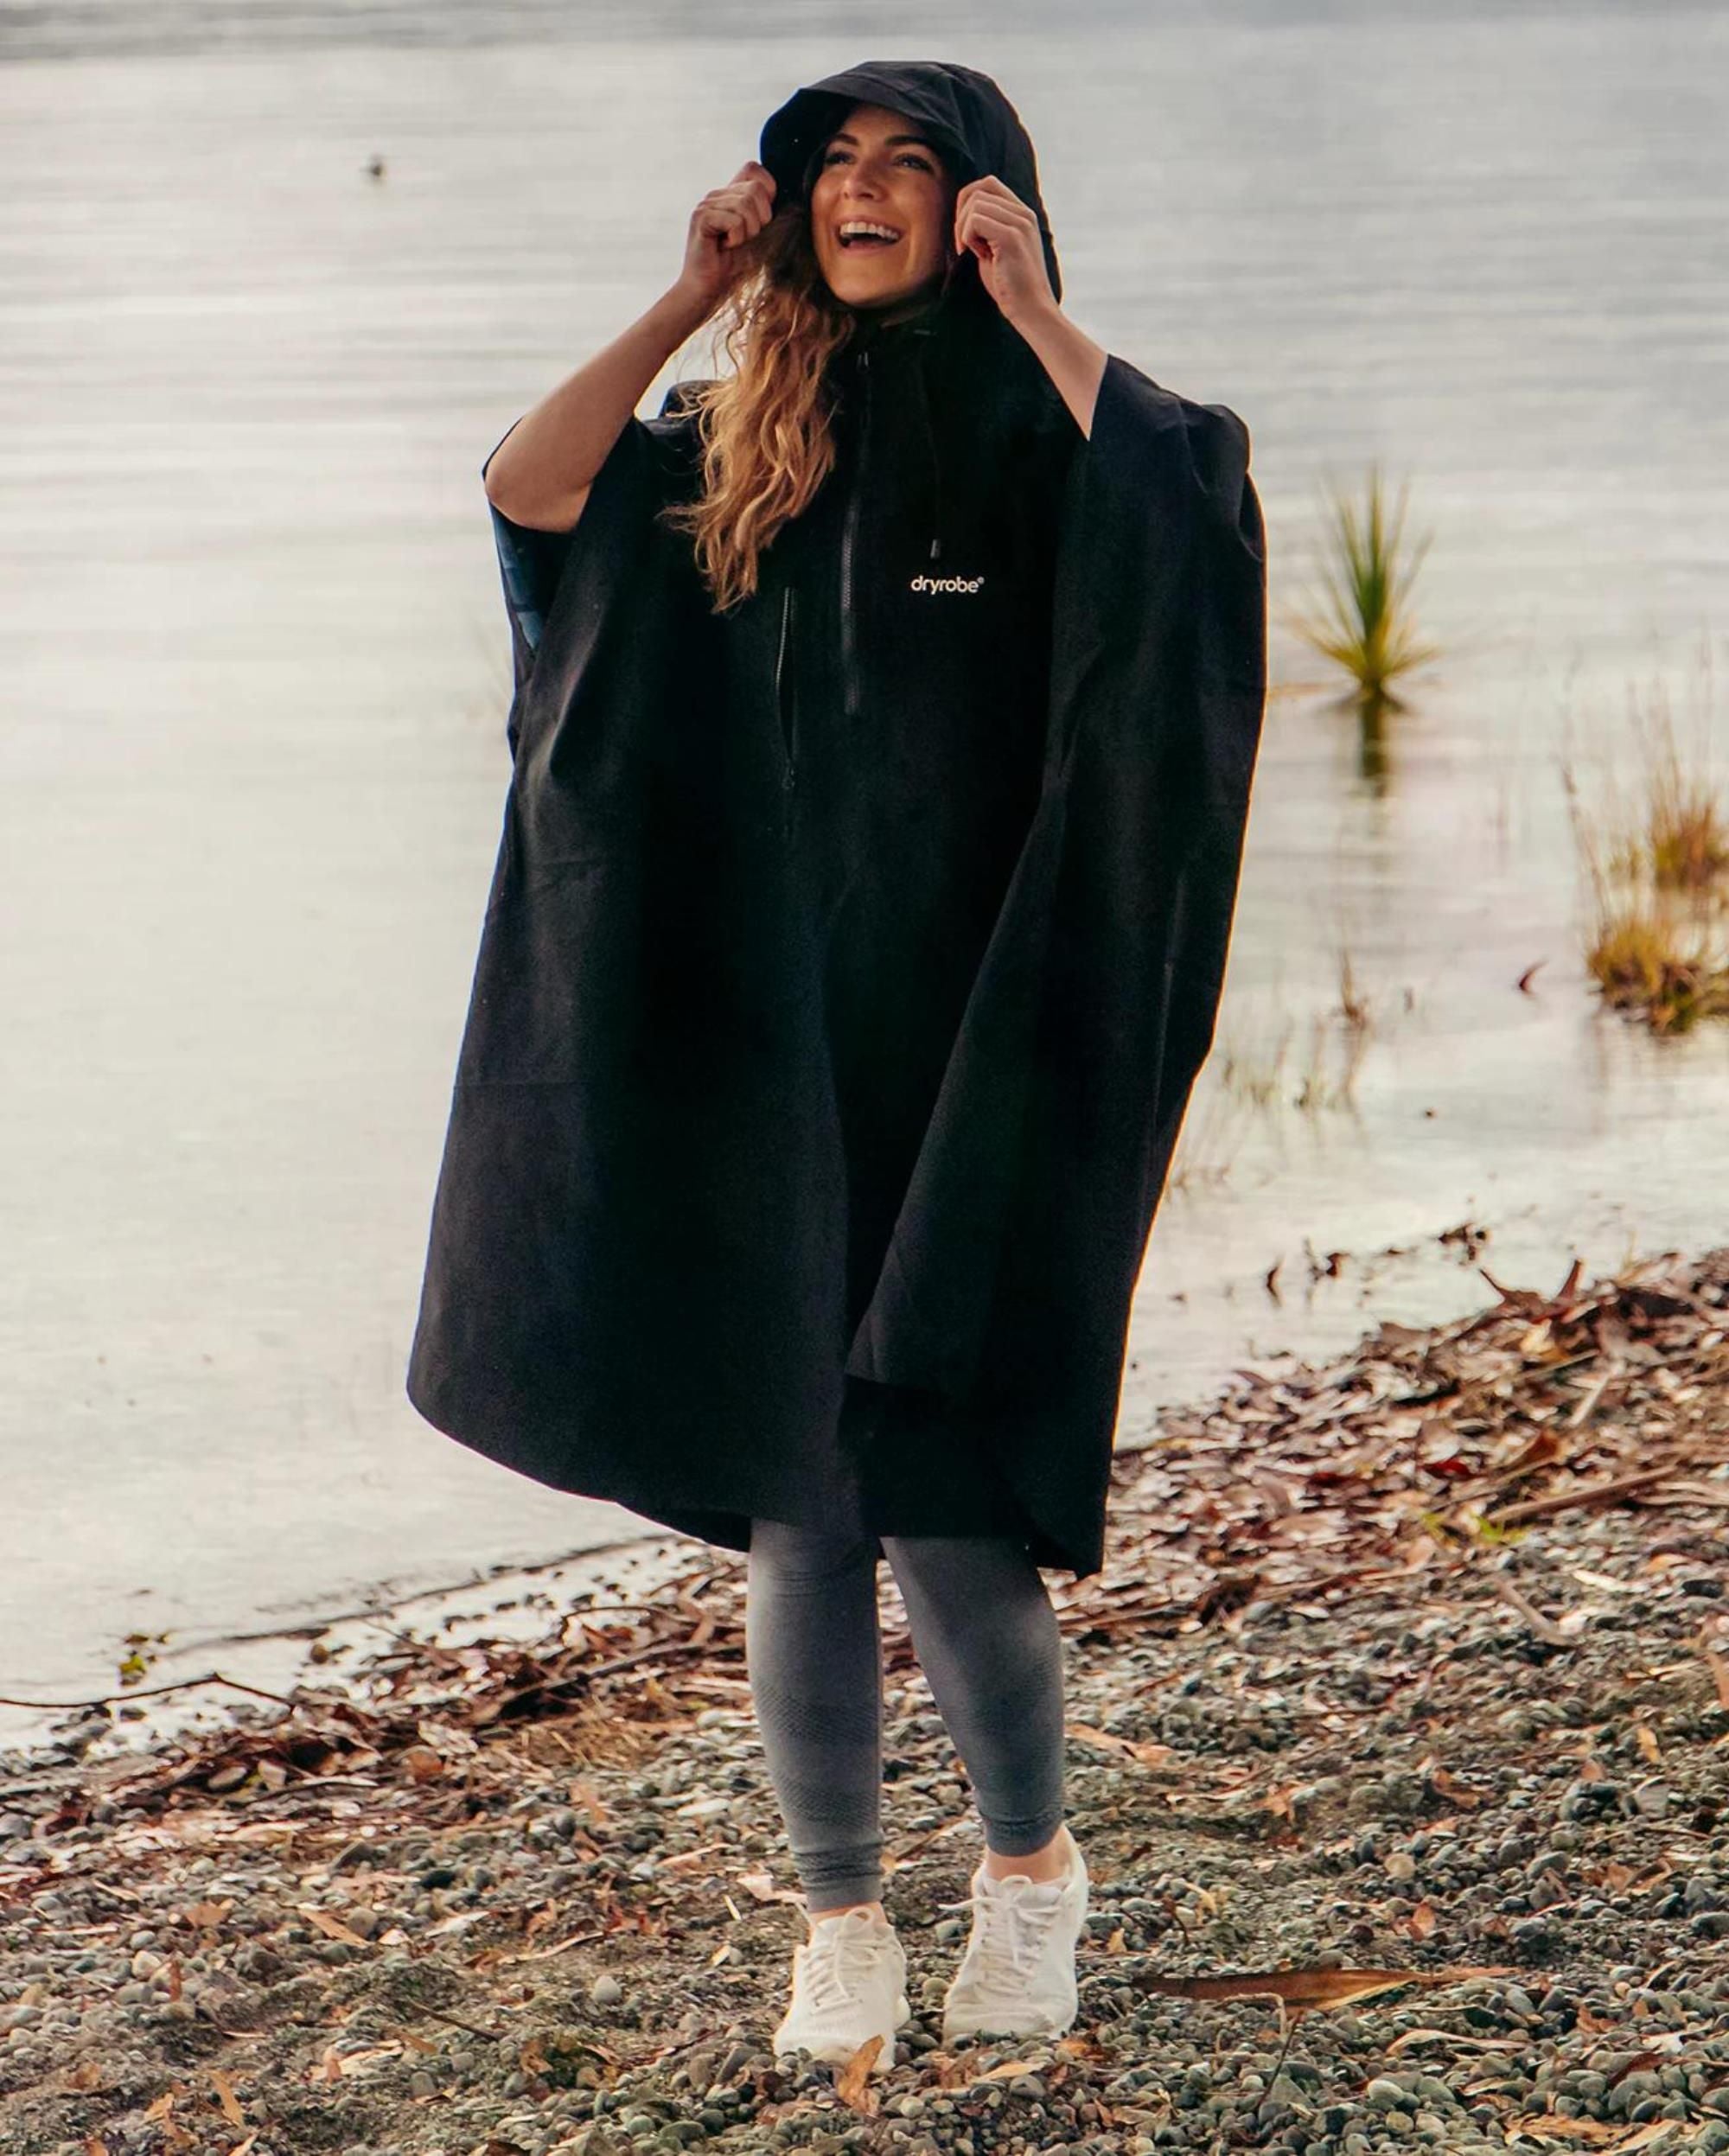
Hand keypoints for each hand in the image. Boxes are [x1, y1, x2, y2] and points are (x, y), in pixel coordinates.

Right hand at [673, 160, 777, 318]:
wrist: (709, 290)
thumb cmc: (735, 267)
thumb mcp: (761, 237)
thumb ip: (770, 216)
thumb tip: (794, 203)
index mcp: (731, 194)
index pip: (753, 168)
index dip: (766, 191)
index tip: (761, 220)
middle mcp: (718, 194)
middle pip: (755, 189)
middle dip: (760, 220)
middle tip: (745, 238)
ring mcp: (707, 203)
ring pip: (746, 204)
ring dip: (748, 232)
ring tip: (734, 244)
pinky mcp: (701, 217)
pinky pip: (734, 221)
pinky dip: (736, 239)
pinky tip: (724, 247)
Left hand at [954, 174, 1056, 325]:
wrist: (1030, 310)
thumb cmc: (1010, 286)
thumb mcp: (995, 249)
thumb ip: (985, 228)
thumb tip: (962, 214)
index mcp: (1022, 214)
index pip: (988, 184)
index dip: (968, 202)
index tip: (965, 231)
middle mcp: (1024, 213)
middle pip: (979, 190)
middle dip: (961, 215)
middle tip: (963, 244)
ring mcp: (1020, 223)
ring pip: (975, 204)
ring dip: (963, 229)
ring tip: (973, 253)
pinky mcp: (1012, 237)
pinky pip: (975, 221)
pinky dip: (967, 238)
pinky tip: (978, 256)